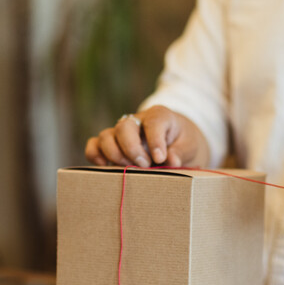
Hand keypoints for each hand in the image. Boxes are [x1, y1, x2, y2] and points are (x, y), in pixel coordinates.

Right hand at [85, 105, 209, 167]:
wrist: (177, 141)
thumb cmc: (183, 142)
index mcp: (159, 116)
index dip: (155, 141)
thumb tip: (172, 161)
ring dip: (114, 154)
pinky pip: (94, 146)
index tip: (160, 159)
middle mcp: (136, 121)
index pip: (153, 122)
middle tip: (144, 165)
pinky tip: (105, 167)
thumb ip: (181, 151)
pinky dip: (95, 156)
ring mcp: (121, 132)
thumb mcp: (189, 145)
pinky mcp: (111, 144)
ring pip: (106, 136)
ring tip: (128, 169)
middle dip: (131, 148)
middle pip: (124, 127)